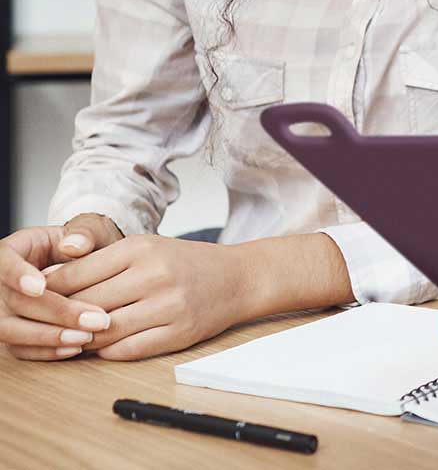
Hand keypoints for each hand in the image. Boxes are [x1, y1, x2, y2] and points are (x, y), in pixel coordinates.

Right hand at [0, 214, 120, 360]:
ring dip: (49, 336)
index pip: (4, 262)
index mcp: (11, 251)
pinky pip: (18, 349)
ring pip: (12, 330)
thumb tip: (74, 245)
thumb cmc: (79, 245)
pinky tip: (74, 348)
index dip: (18, 275)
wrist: (77, 264)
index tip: (40, 287)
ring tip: (86, 336)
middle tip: (94, 320)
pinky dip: (45, 351)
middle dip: (56, 312)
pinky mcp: (10, 332)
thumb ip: (84, 233)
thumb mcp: (85, 230)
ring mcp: (1, 311)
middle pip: (15, 302)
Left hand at [42, 234, 254, 360]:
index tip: (38, 300)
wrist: (238, 277)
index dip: (50, 291)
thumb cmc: (186, 262)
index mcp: (141, 247)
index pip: (76, 274)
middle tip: (50, 324)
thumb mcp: (147, 247)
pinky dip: (109, 351)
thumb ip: (102, 261)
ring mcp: (168, 305)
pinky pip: (127, 350)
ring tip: (76, 336)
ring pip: (103, 332)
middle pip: (85, 305)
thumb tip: (50, 282)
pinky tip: (105, 345)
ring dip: (84, 338)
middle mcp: (154, 274)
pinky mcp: (178, 332)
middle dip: (63, 318)